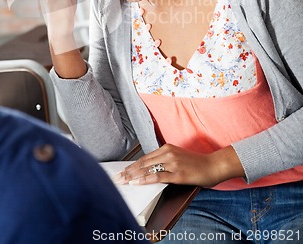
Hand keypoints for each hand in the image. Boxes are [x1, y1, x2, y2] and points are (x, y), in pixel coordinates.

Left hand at [113, 144, 243, 187]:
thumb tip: (149, 170)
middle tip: (117, 177)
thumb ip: (164, 160)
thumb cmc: (197, 163)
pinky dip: (145, 180)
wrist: (214, 165)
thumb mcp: (178, 157)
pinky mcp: (178, 173)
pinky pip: (158, 177)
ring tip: (123, 181)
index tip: (122, 171)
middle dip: (128, 171)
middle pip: (143, 163)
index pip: (145, 158)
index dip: (132, 165)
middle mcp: (168, 153)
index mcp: (167, 147)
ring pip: (148, 169)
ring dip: (133, 176)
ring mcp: (172, 163)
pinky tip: (137, 183)